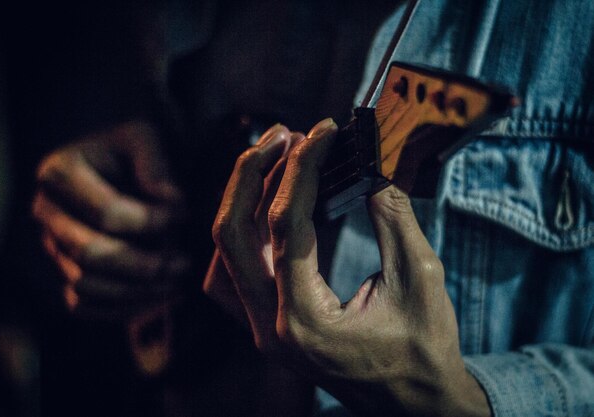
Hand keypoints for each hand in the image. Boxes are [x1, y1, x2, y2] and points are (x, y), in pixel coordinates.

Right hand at [32, 121, 188, 319]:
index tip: (185, 215)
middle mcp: (47, 212)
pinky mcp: (64, 271)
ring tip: (177, 283)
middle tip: (184, 263)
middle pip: (90, 254)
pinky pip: (83, 305)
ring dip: (137, 291)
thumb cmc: (131, 152)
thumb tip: (169, 201)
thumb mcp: (144, 138)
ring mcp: (52, 246)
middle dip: (144, 264)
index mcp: (59, 173)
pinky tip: (161, 298)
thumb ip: (155, 164)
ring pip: (86, 285)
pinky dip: (122, 309)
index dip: (152, 221)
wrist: (117, 169)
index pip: (107, 213)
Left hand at [211, 118, 490, 416]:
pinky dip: (245, 232)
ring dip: (243, 201)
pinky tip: (268, 205)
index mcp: (307, 320)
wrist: (414, 407)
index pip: (287, 225)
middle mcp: (270, 327)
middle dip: (253, 175)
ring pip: (225, 254)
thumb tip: (372, 164)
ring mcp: (262, 330)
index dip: (303, 168)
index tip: (323, 131)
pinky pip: (234, 272)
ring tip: (273, 159)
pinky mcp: (267, 325)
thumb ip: (392, 217)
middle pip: (232, 236)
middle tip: (283, 133)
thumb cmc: (423, 350)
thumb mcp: (419, 279)